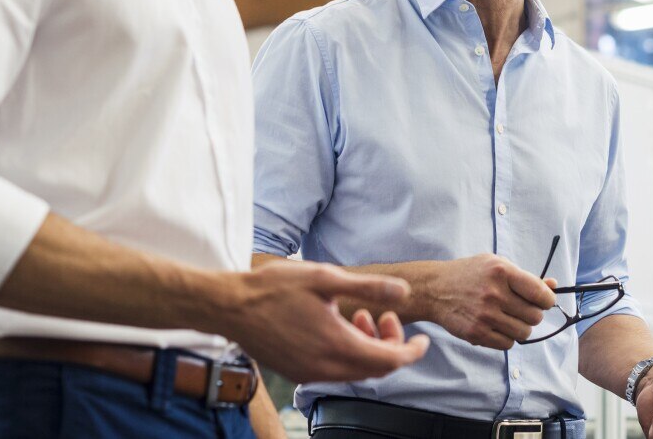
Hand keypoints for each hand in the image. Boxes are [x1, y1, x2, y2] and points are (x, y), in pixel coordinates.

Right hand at [222, 260, 429, 382]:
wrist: (230, 306)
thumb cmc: (274, 288)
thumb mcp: (326, 279)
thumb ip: (369, 288)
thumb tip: (404, 293)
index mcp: (336, 345)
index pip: (389, 361)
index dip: (411, 352)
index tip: (422, 339)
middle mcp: (325, 367)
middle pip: (375, 370)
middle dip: (390, 345)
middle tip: (386, 316)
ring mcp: (309, 373)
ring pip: (355, 372)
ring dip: (368, 348)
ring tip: (360, 316)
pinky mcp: (296, 372)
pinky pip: (335, 371)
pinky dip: (348, 354)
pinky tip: (338, 326)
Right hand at [421, 254, 557, 348]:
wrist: (435, 289)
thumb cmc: (470, 274)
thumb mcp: (496, 265)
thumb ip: (525, 277)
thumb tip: (553, 286)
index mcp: (502, 271)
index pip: (540, 293)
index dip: (547, 300)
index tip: (543, 300)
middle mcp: (494, 293)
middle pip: (535, 316)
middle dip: (533, 314)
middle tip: (521, 308)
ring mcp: (485, 315)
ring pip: (524, 333)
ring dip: (521, 327)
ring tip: (509, 317)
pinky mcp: (476, 333)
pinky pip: (508, 344)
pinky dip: (507, 338)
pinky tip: (497, 326)